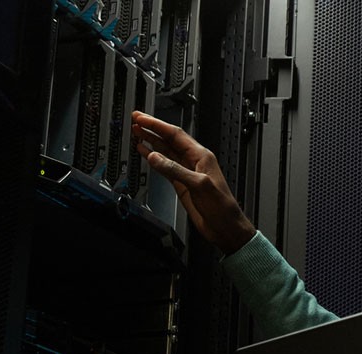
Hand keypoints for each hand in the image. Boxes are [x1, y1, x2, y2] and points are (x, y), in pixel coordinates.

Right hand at [131, 111, 256, 254]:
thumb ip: (176, 170)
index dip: (157, 125)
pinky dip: (153, 159)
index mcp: (201, 156)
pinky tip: (145, 153)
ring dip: (151, 141)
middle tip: (136, 120)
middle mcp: (193, 161)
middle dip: (152, 129)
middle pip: (169, 140)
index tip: (143, 118)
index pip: (175, 135)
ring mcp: (186, 172)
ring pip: (165, 152)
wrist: (225, 227)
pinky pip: (165, 167)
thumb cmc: (222, 206)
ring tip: (137, 132)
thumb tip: (155, 157)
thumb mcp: (199, 185)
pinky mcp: (181, 184)